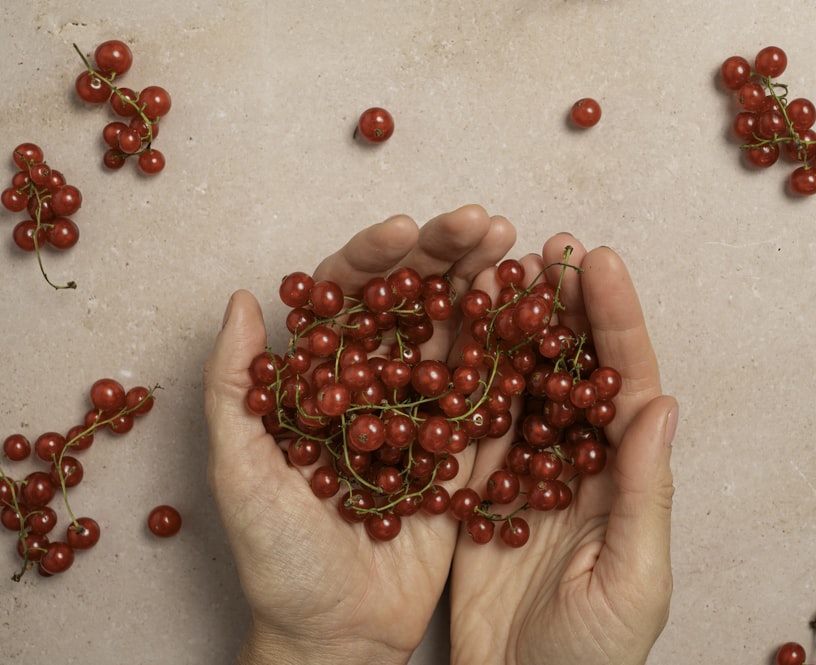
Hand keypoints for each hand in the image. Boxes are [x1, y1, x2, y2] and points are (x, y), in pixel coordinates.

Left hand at [203, 205, 514, 664]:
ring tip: (520, 252)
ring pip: (459, 338)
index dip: (376, 258)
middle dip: (447, 257)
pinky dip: (514, 356)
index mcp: (322, 381)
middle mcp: (377, 387)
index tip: (407, 229)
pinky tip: (537, 319)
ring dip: (487, 291)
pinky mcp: (464, 455)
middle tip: (487, 223)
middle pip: (414, 305)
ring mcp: (425, 417)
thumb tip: (243, 300)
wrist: (338, 635)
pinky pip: (491, 397)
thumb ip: (235, 391)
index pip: (348, 298)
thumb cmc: (279, 562)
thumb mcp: (241, 476)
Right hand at [449, 234, 678, 664]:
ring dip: (515, 325)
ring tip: (501, 268)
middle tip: (549, 245)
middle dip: (566, 304)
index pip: (626, 381)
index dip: (616, 319)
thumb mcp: (635, 580)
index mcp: (625, 475)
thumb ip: (644, 492)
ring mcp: (525, 470)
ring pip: (522, 381)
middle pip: (574, 366)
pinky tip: (455, 332)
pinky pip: (473, 422)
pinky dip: (467, 376)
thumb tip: (660, 403)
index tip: (599, 261)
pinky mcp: (477, 489)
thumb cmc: (596, 656)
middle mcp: (578, 460)